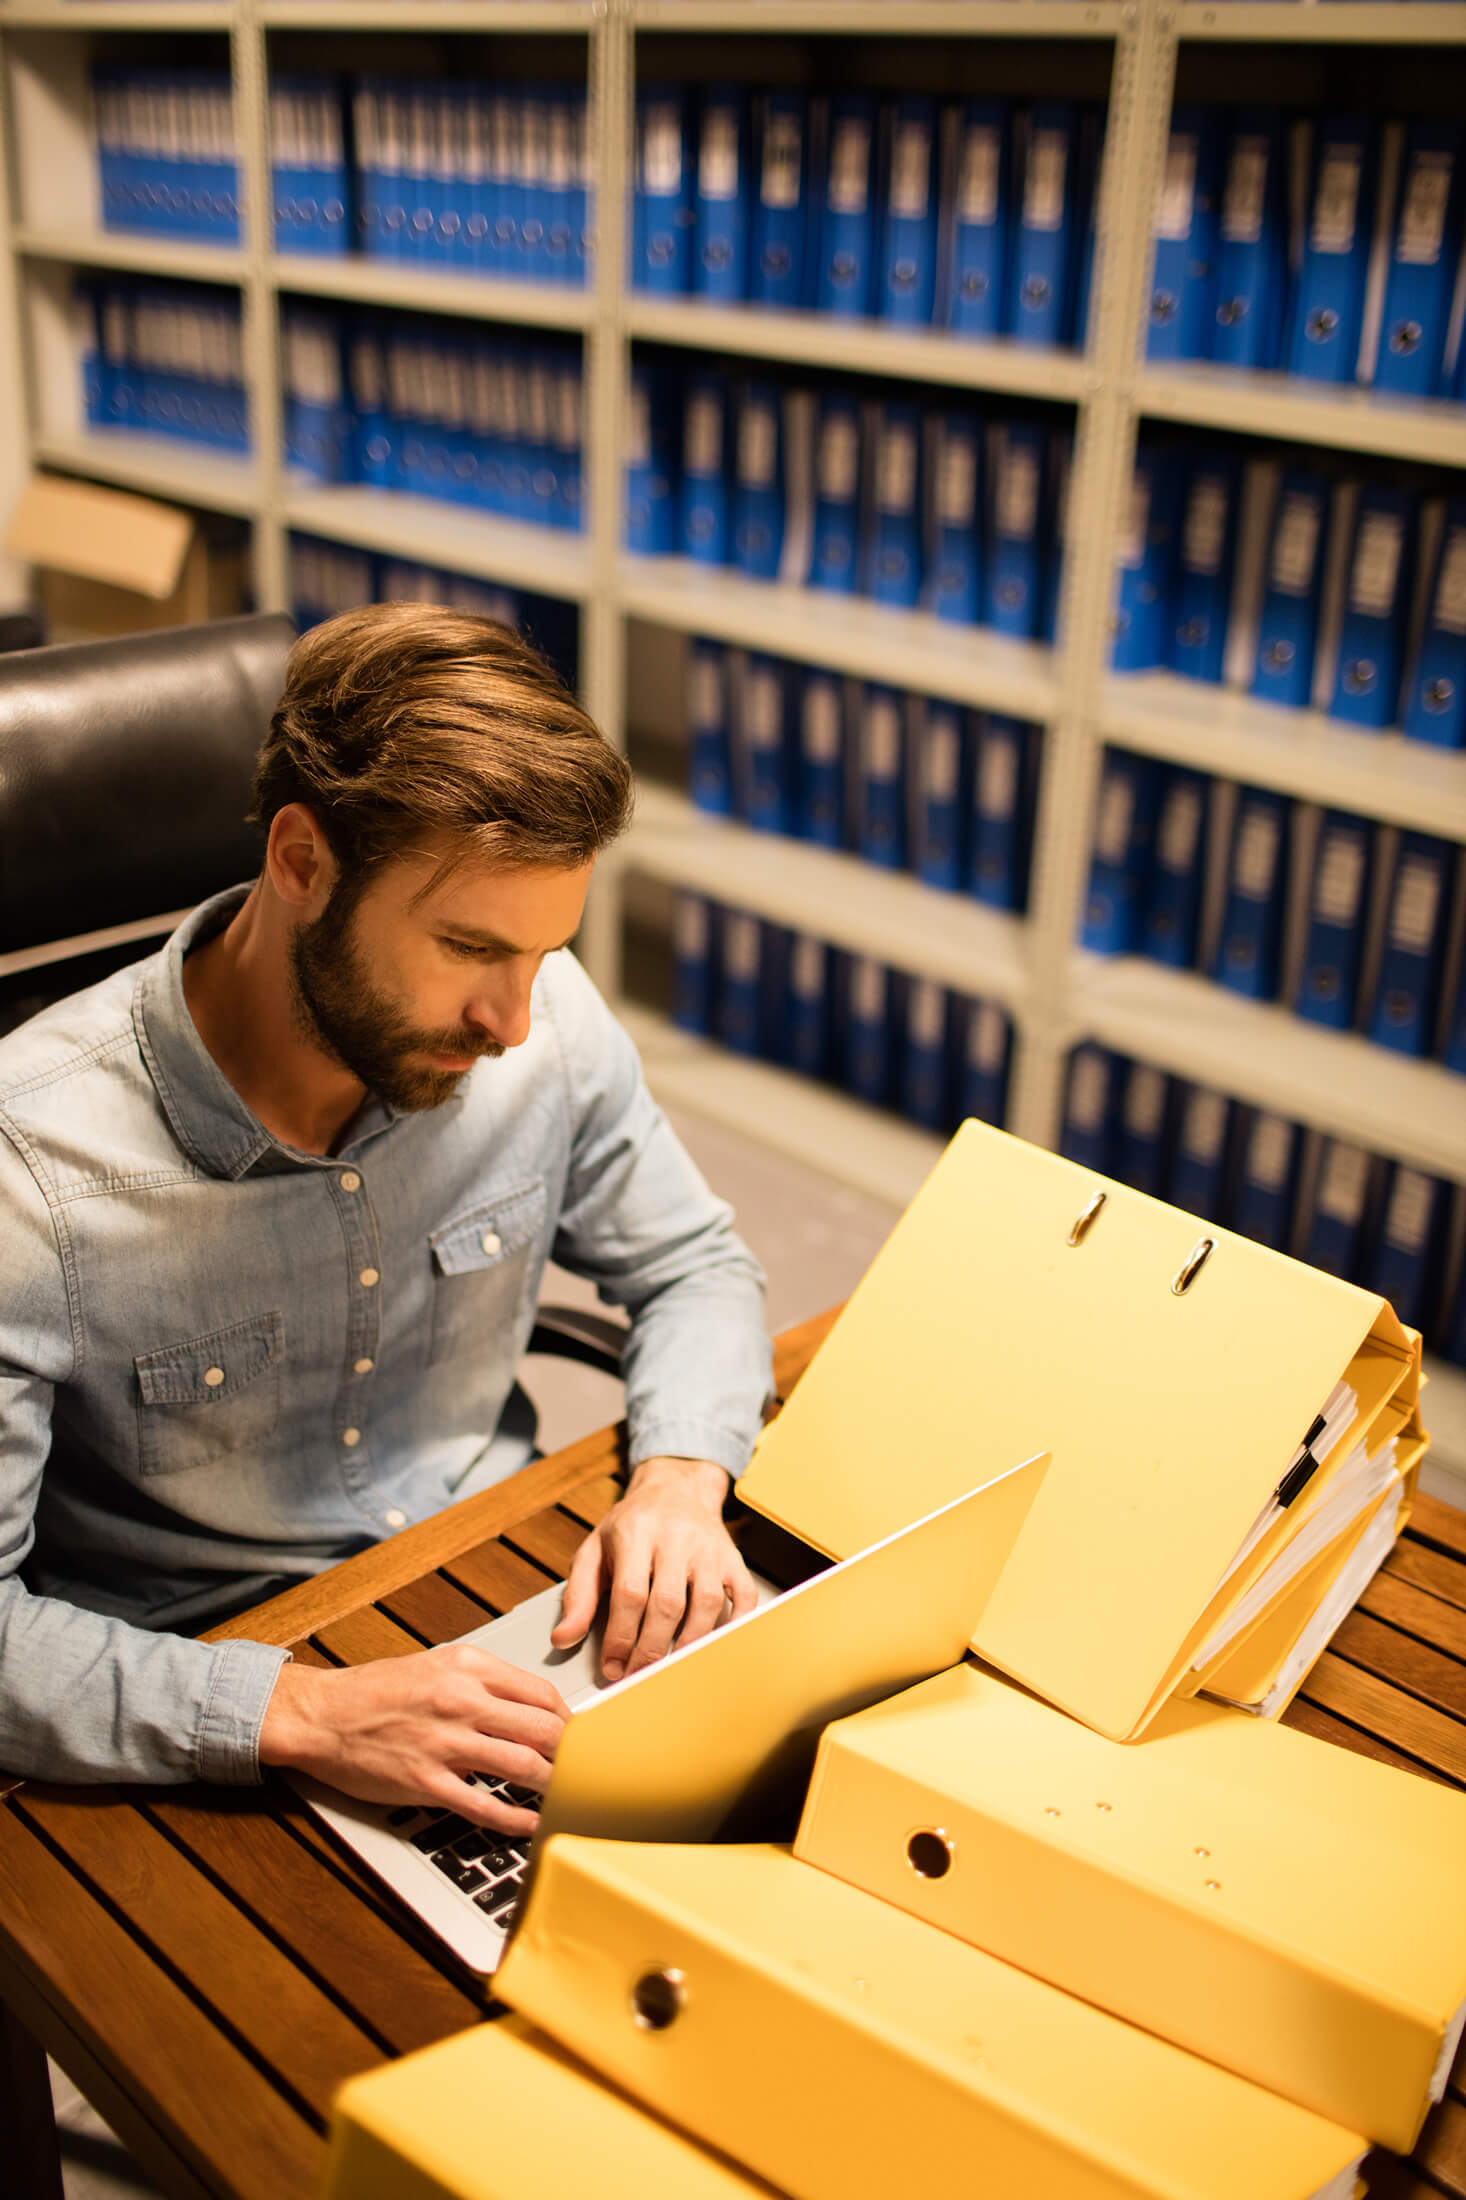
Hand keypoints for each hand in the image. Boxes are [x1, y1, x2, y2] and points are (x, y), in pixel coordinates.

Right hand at [258, 1644, 568, 1834]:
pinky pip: (484, 1805)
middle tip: (582, 1768)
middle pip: (542, 1729)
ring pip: (522, 1766)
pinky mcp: (426, 1783)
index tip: (575, 1735)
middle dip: (570, 1753)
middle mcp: (461, 1700)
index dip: (567, 1719)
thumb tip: (527, 1706)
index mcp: (466, 1666)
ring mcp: (444, 1743)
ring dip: (551, 1784)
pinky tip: (529, 1823)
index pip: (540, 1693)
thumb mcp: (436, 1665)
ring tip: (565, 1795)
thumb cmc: (375, 1691)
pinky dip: (515, 1819)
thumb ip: (481, 1682)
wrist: (320, 1715)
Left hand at [550, 1455, 757, 1683]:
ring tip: (671, 1668)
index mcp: (635, 1533)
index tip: (613, 1667)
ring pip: (707, 1604)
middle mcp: (676, 1538)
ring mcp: (709, 1548)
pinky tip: (714, 1645)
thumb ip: (579, 1596)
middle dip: (652, 1649)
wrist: (676, 1486)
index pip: (630, 1594)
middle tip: (639, 1675)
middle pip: (668, 1603)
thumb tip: (563, 1639)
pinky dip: (734, 1625)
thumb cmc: (632, 1524)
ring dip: (689, 1644)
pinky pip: (744, 1596)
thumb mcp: (594, 1550)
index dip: (621, 1637)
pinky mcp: (733, 1558)